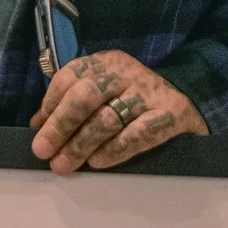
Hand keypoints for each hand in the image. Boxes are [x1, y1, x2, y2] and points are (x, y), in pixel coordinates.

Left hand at [31, 49, 205, 174]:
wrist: (189, 103)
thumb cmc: (134, 101)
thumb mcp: (104, 92)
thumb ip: (72, 103)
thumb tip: (38, 125)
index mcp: (106, 62)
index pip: (70, 76)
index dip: (50, 103)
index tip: (38, 129)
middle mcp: (126, 73)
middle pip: (86, 95)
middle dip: (60, 125)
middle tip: (43, 151)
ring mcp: (150, 93)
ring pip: (108, 118)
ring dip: (81, 144)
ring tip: (64, 164)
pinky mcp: (172, 114)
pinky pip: (139, 134)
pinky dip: (114, 150)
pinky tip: (97, 162)